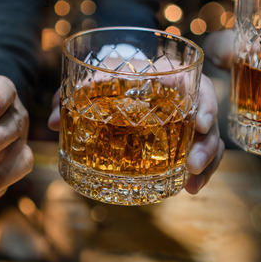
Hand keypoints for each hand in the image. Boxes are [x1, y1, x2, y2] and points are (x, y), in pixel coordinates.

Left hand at [46, 75, 225, 194]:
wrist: (122, 72)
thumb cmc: (112, 72)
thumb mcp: (96, 75)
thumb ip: (74, 93)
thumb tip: (51, 122)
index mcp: (170, 73)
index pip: (197, 84)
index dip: (205, 104)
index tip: (199, 123)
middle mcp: (186, 96)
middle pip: (208, 118)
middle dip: (206, 144)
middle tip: (192, 163)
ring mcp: (188, 118)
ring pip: (209, 140)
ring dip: (206, 163)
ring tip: (191, 184)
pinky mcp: (184, 138)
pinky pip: (199, 154)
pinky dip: (197, 173)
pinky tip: (189, 189)